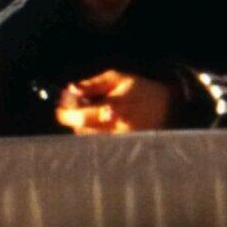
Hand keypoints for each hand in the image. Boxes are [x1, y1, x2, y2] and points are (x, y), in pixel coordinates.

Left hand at [54, 69, 176, 133]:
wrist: (165, 106)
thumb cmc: (138, 88)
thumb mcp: (117, 78)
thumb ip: (93, 84)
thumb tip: (71, 89)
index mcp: (116, 106)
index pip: (83, 117)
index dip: (67, 115)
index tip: (61, 109)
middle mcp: (118, 127)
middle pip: (82, 130)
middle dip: (74, 119)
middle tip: (74, 108)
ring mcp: (121, 140)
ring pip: (89, 139)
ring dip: (83, 127)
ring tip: (93, 113)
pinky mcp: (124, 148)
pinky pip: (99, 144)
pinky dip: (94, 134)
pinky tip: (101, 123)